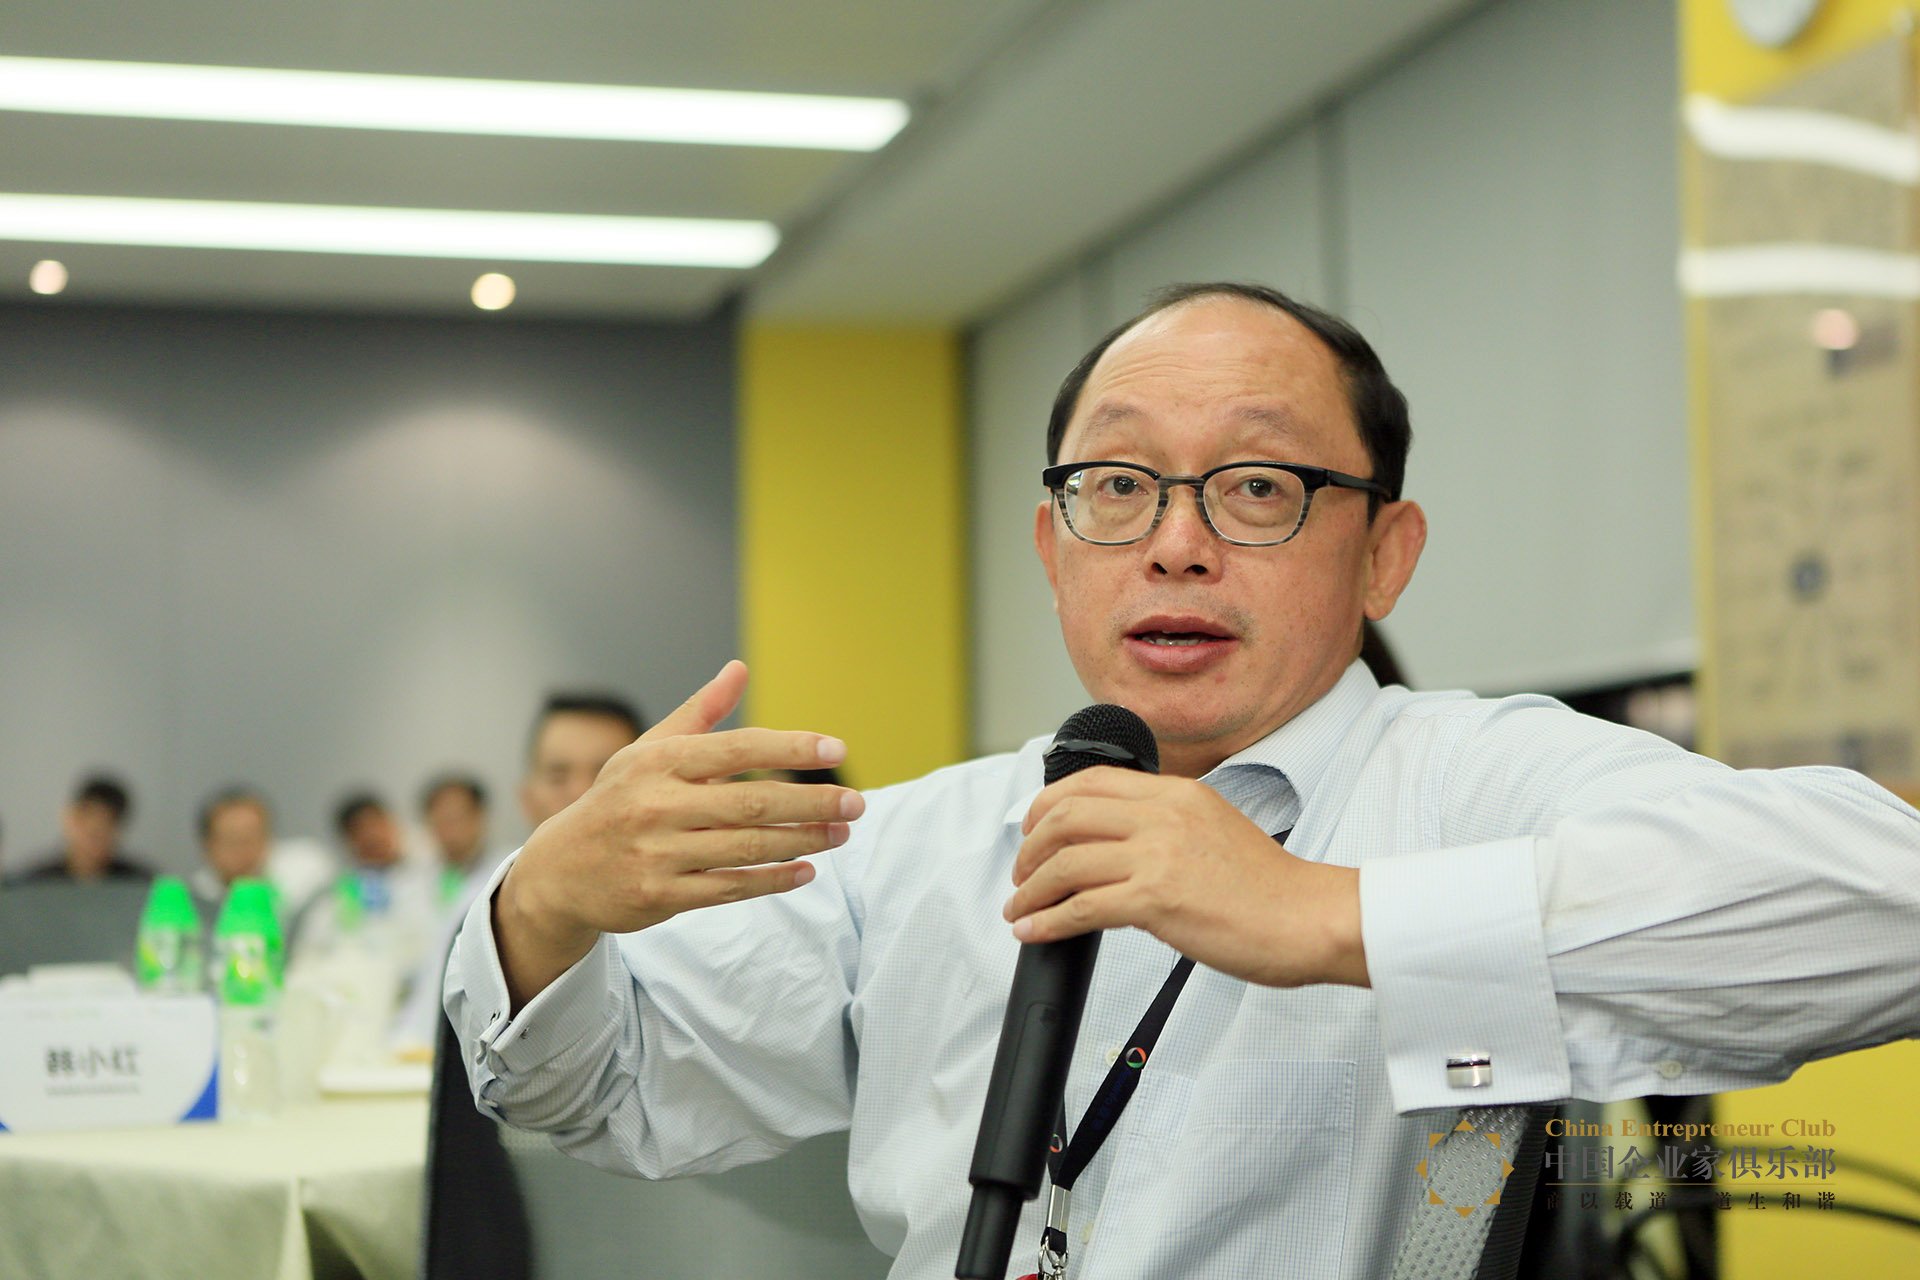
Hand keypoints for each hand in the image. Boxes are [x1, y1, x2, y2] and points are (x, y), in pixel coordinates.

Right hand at [494, 660, 862, 1007]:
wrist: (558, 871)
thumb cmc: (617, 801)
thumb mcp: (647, 751)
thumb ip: (699, 713)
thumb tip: (740, 668)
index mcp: (658, 761)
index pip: (737, 749)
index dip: (790, 747)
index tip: (837, 749)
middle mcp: (656, 806)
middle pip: (751, 803)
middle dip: (811, 803)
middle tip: (856, 804)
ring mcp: (657, 854)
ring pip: (746, 849)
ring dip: (802, 841)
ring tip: (841, 834)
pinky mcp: (660, 897)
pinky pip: (729, 889)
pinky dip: (772, 880)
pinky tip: (806, 870)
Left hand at [1003, 768, 1368, 987]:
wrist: (1309, 918)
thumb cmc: (1269, 888)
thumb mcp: (1213, 829)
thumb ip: (1165, 825)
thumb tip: (1113, 847)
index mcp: (1178, 792)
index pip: (1092, 781)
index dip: (1048, 805)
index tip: (1033, 831)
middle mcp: (1164, 814)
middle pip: (1067, 815)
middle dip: (1030, 848)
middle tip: (1022, 875)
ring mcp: (1159, 854)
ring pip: (1066, 861)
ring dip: (1030, 889)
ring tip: (1020, 909)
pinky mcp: (1158, 898)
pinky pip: (1082, 906)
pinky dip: (1048, 920)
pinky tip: (1035, 931)